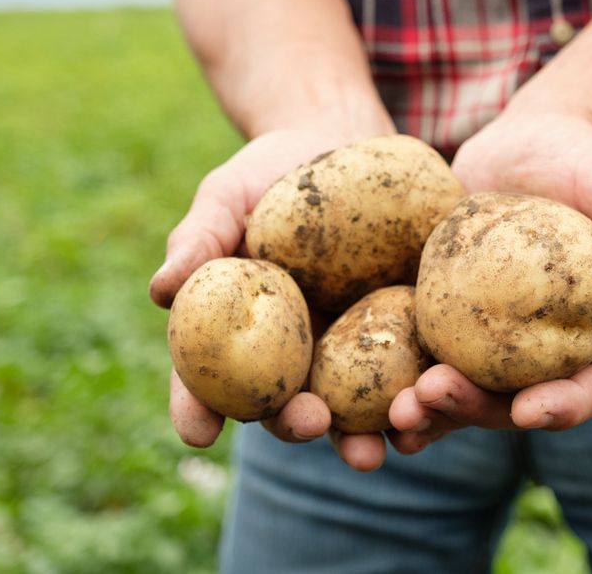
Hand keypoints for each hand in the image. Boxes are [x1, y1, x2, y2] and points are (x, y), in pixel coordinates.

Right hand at [152, 126, 394, 471]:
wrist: (343, 142)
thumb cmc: (269, 173)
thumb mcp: (226, 196)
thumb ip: (199, 239)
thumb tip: (161, 288)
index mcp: (238, 333)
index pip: (205, 380)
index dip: (197, 410)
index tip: (198, 432)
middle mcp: (291, 354)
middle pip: (285, 406)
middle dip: (295, 426)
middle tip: (310, 423)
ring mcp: (348, 347)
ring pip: (351, 408)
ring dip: (361, 435)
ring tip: (376, 450)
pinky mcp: (402, 330)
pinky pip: (409, 371)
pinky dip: (419, 395)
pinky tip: (430, 402)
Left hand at [388, 107, 591, 450]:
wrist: (522, 142)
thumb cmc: (582, 161)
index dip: (565, 407)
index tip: (529, 411)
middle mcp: (541, 350)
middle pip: (514, 402)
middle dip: (475, 412)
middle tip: (433, 397)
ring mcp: (489, 340)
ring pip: (463, 393)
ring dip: (431, 413)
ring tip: (396, 412)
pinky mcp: (445, 318)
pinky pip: (422, 356)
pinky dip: (397, 379)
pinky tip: (365, 392)